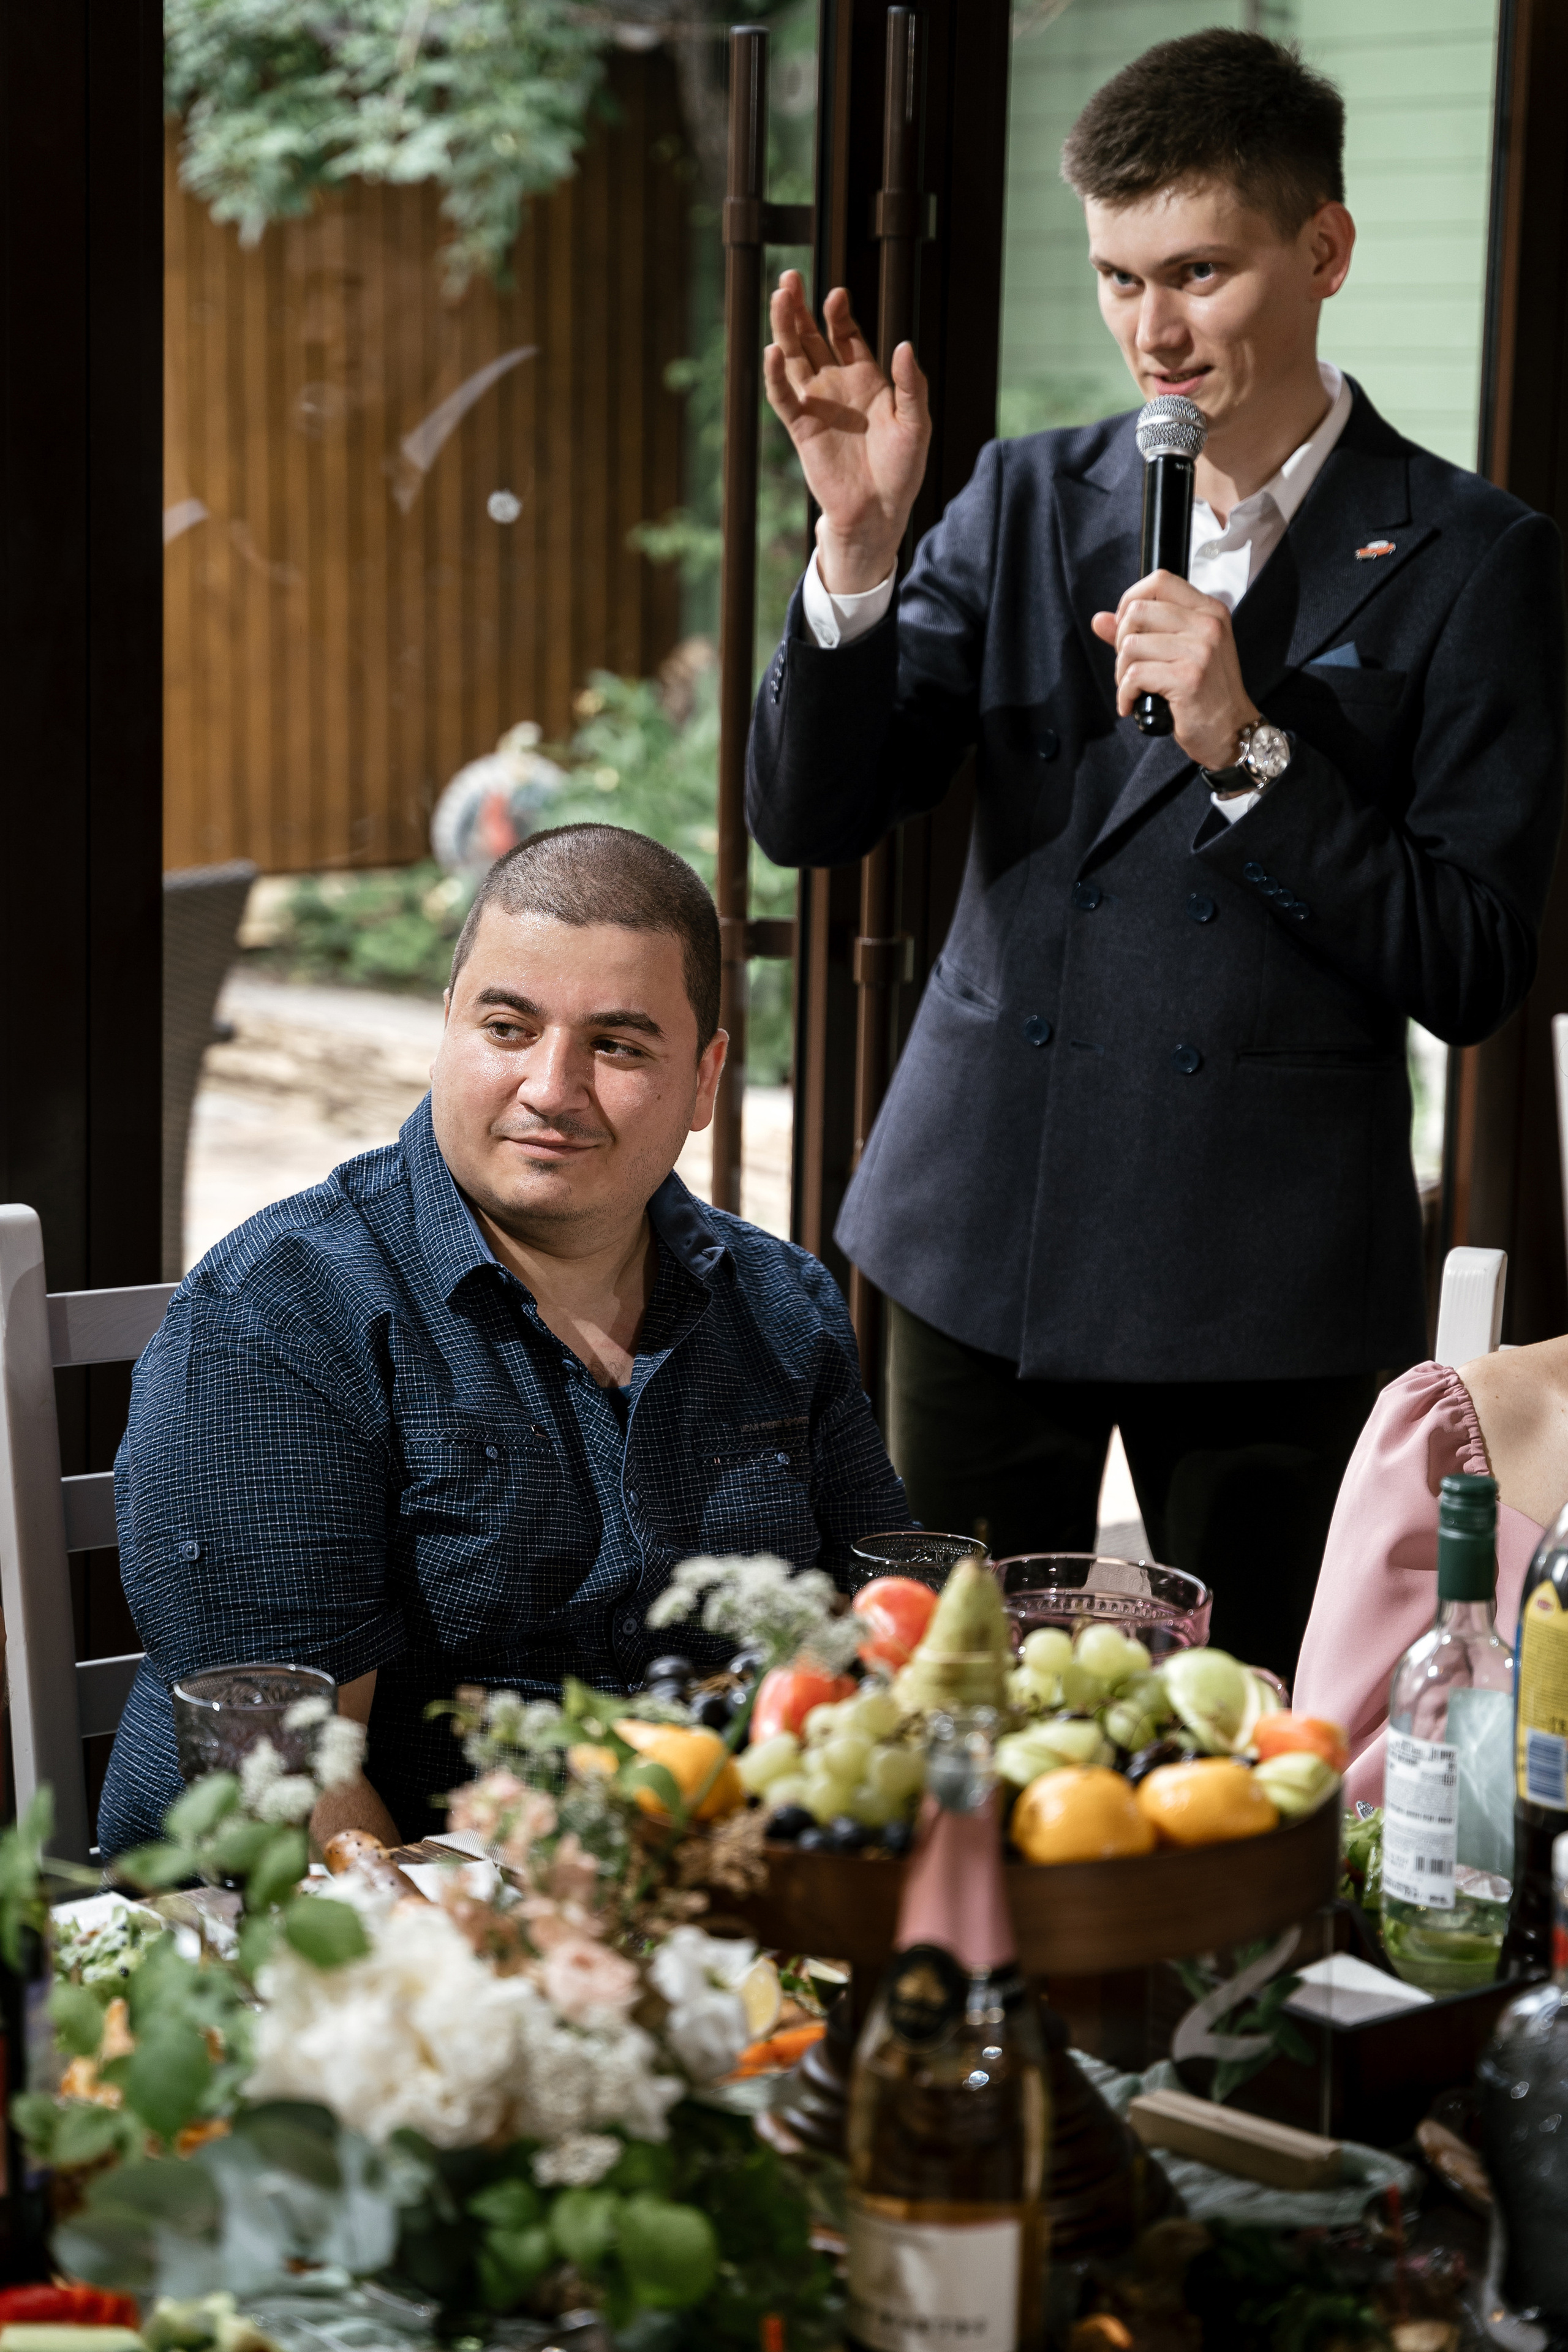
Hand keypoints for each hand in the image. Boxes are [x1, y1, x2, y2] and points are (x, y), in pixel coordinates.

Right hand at [763, 270, 929, 593]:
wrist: (879, 512)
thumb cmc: (902, 471)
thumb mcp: (917, 424)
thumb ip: (911, 385)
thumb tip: (905, 345)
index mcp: (866, 379)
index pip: (846, 335)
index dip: (839, 314)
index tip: (837, 295)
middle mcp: (837, 386)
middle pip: (812, 338)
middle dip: (801, 308)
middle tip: (790, 277)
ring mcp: (817, 405)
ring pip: (793, 358)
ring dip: (783, 328)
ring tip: (778, 296)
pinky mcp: (802, 428)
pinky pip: (783, 397)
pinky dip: (776, 375)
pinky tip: (772, 351)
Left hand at [1091, 571, 1259, 770]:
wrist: (1231, 731)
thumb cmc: (1206, 695)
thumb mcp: (1179, 654)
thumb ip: (1140, 632)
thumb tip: (1100, 619)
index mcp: (1209, 611)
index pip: (1159, 580)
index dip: (1130, 600)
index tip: (1125, 627)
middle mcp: (1207, 625)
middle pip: (1137, 611)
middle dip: (1121, 642)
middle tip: (1130, 667)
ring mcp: (1200, 650)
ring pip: (1131, 645)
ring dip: (1121, 673)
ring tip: (1134, 688)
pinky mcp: (1188, 678)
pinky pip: (1134, 675)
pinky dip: (1125, 694)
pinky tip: (1133, 704)